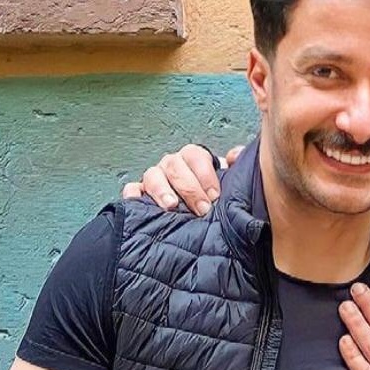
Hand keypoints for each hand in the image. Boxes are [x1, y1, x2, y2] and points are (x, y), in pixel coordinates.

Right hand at [120, 144, 243, 213]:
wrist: (202, 214)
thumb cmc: (213, 196)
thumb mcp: (229, 182)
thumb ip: (237, 167)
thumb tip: (234, 156)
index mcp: (192, 158)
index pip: (195, 155)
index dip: (205, 174)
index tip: (215, 195)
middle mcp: (172, 165)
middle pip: (174, 166)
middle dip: (189, 188)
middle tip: (202, 208)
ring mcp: (154, 177)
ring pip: (152, 175)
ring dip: (162, 190)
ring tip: (172, 206)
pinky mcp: (140, 193)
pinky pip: (132, 189)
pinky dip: (133, 194)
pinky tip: (138, 203)